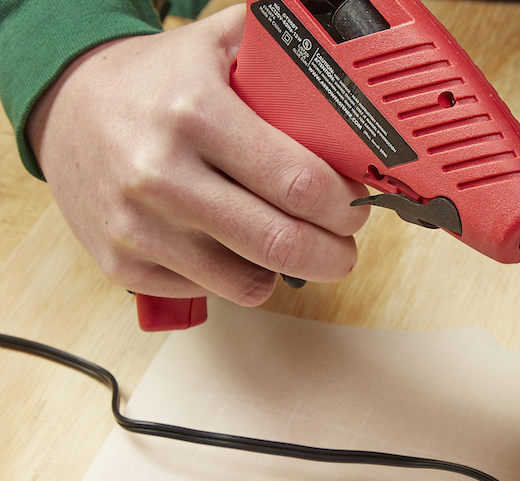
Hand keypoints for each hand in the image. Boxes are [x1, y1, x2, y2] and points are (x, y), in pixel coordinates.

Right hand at [27, 6, 369, 304]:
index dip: (345, 204)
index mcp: (195, 115)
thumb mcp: (217, 48)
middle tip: (344, 242)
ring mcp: (138, 227)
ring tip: (296, 243)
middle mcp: (161, 174)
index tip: (355, 204)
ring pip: (252, 281)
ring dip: (290, 269)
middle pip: (284, 243)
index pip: (301, 184)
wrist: (63, 105)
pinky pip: (214, 292)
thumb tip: (350, 72)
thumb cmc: (152, 83)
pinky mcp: (124, 265)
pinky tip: (239, 245)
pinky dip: (240, 276)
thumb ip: (282, 56)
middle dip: (334, 252)